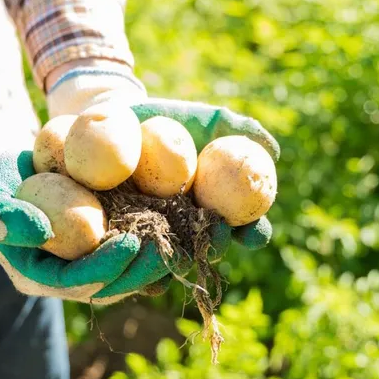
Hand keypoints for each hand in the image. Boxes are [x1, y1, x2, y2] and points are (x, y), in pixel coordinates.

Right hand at [0, 115, 172, 303]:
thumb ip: (2, 217)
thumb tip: (40, 231)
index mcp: (36, 275)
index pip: (76, 282)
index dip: (106, 267)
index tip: (132, 242)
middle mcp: (65, 275)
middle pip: (110, 282)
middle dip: (142, 268)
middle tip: (169, 244)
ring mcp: (85, 259)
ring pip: (128, 269)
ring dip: (159, 257)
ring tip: (186, 237)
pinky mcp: (102, 240)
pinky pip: (135, 246)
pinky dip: (160, 236)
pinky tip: (186, 222)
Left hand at [47, 67, 278, 252]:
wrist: (107, 122)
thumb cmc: (163, 120)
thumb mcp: (200, 118)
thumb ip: (236, 129)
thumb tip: (271, 149)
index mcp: (212, 209)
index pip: (243, 227)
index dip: (254, 232)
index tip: (255, 230)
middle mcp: (186, 231)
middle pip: (207, 247)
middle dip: (215, 245)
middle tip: (218, 234)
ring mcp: (152, 239)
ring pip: (169, 257)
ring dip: (176, 258)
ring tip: (177, 251)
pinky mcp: (115, 241)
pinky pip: (125, 258)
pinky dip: (129, 260)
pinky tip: (131, 253)